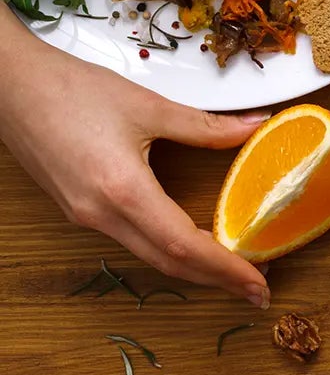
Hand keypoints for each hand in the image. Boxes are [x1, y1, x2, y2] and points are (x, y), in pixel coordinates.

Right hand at [0, 25, 268, 303]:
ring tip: (233, 270)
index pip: (184, 245)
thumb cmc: (70, 89)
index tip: (259, 284)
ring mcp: (84, 215)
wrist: (9, 84)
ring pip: (147, 254)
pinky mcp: (77, 208)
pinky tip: (191, 243)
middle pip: (167, 262)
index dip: (226, 268)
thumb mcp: (148, 105)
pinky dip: (166, 249)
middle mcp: (100, 214)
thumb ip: (207, 126)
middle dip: (216, 280)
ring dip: (192, 267)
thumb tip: (256, 127)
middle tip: (257, 290)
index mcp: (122, 190)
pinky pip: (129, 239)